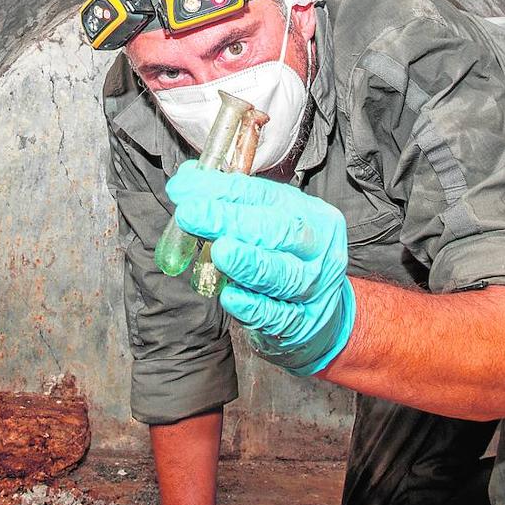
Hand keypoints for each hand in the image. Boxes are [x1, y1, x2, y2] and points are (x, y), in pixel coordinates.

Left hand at [166, 160, 355, 375]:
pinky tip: (231, 296)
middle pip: (277, 231)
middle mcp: (317, 250)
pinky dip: (253, 306)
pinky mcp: (303, 325)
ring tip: (220, 252)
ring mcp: (314, 289)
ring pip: (282, 274)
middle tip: (190, 214)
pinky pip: (278, 316)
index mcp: (311, 215)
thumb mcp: (270, 225)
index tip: (184, 188)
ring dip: (248, 262)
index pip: (265, 196)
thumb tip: (187, 180)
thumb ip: (232, 204)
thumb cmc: (287, 260)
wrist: (320, 315)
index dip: (223, 190)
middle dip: (230, 220)